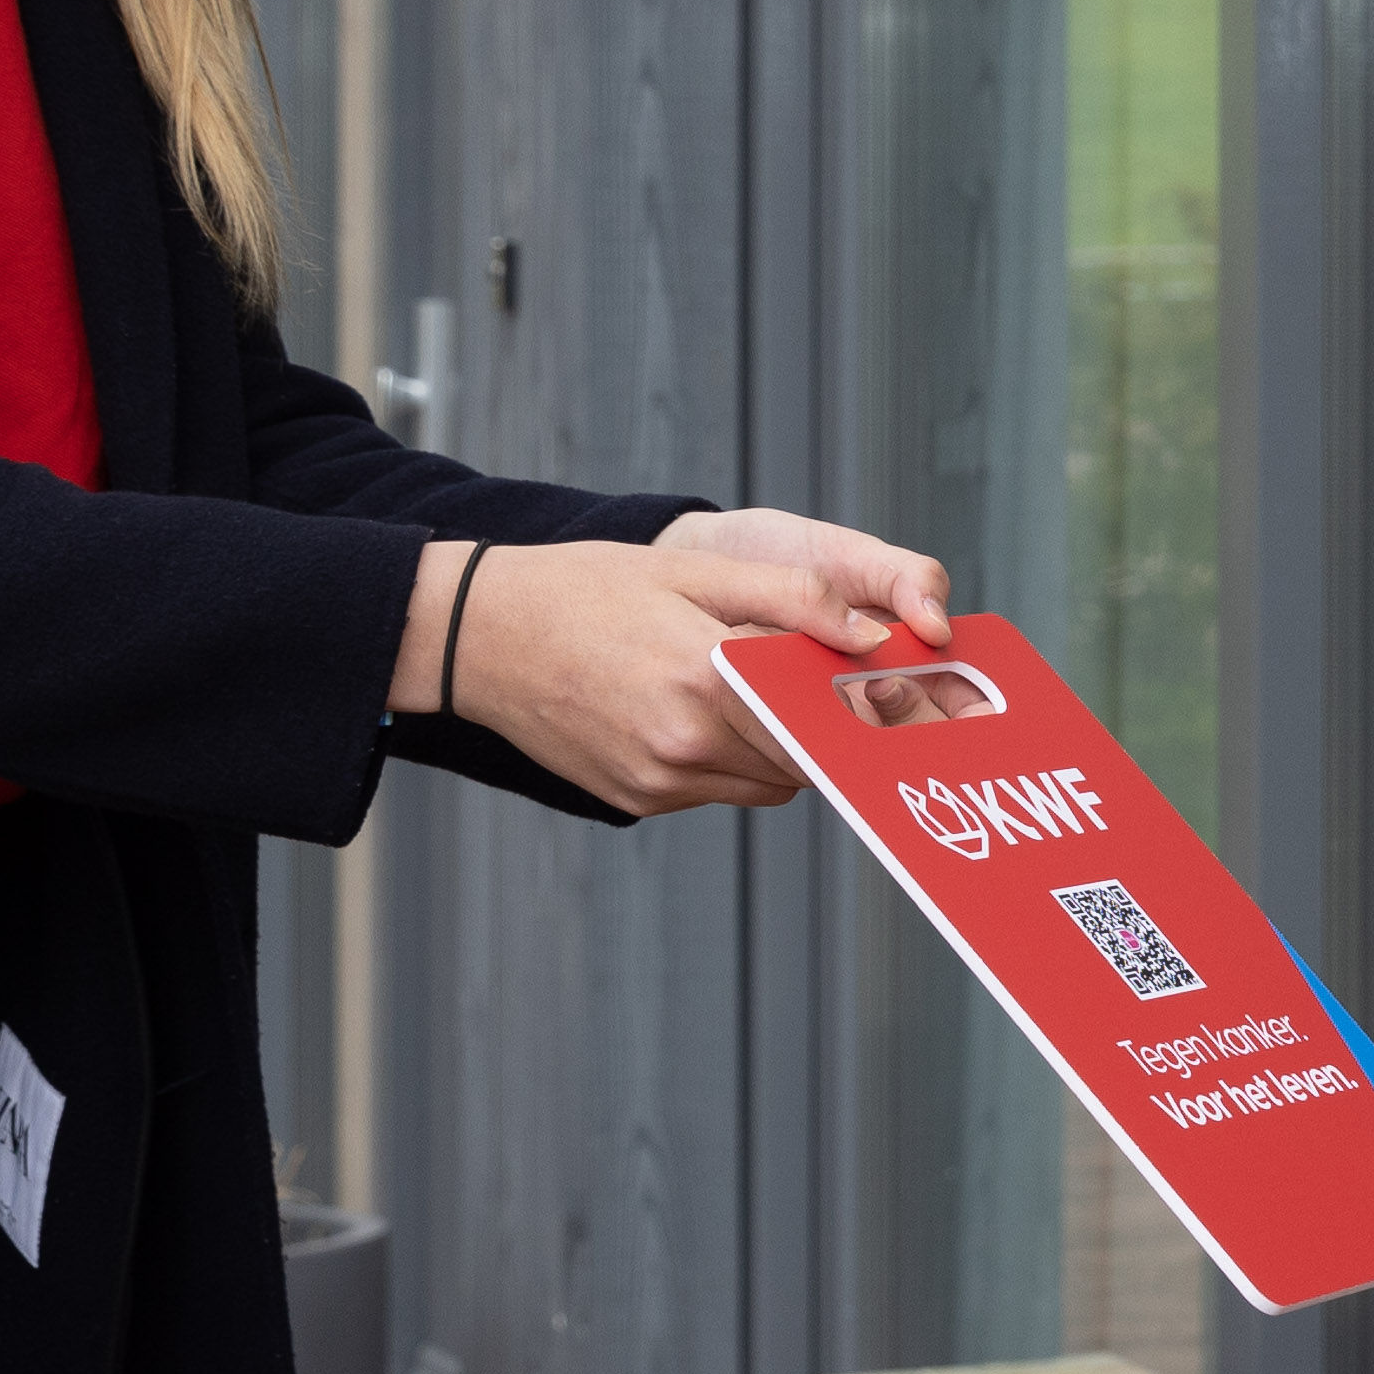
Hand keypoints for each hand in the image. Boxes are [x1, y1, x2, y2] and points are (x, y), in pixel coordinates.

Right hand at [418, 510, 954, 819]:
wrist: (479, 635)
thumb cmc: (586, 588)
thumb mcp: (693, 573)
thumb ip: (792, 599)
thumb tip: (870, 635)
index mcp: (708, 680)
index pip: (824, 716)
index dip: (865, 706)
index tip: (894, 692)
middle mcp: (685, 745)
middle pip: (803, 757)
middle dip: (828, 727)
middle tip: (844, 691)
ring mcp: (659, 782)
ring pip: (766, 783)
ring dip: (782, 747)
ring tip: (763, 693)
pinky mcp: (637, 800)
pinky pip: (716, 789)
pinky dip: (730, 760)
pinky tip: (703, 710)